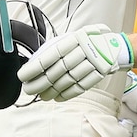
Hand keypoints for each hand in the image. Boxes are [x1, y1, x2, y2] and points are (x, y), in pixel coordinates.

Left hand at [17, 24, 132, 100]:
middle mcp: (83, 50)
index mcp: (73, 39)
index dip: (34, 68)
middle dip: (41, 82)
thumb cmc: (85, 43)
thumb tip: (33, 64)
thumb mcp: (69, 39)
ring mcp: (92, 63)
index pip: (50, 56)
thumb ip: (53, 49)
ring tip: (42, 96)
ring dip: (52, 91)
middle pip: (58, 70)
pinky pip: (81, 87)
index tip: (23, 76)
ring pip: (68, 80)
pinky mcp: (99, 74)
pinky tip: (57, 97)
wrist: (114, 46)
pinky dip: (67, 94)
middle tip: (29, 89)